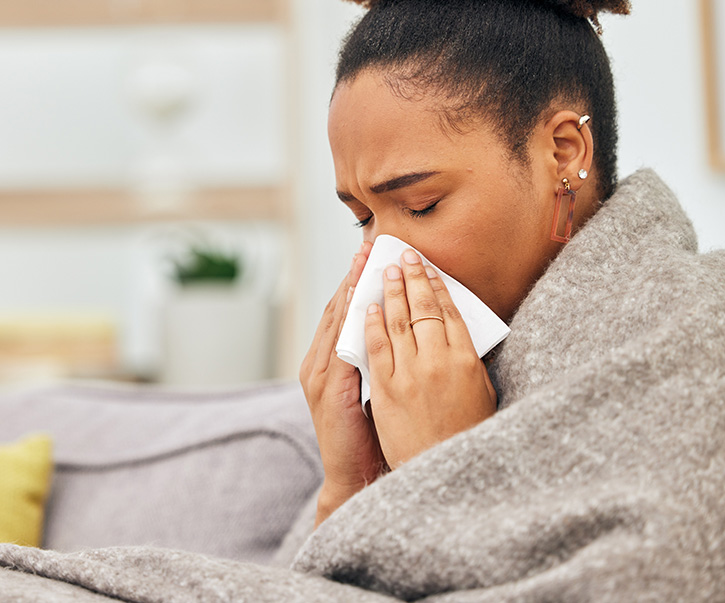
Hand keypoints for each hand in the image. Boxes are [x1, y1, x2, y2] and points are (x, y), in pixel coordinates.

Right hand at [299, 240, 385, 525]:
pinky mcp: (329, 390)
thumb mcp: (377, 389)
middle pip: (337, 308)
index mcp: (328, 362)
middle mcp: (318, 363)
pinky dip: (352, 320)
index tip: (372, 254)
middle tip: (369, 245)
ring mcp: (320, 375)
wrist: (359, 478)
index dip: (357, 281)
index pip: (344, 312)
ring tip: (366, 261)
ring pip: (337, 321)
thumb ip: (382, 359)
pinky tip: (366, 301)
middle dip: (353, 275)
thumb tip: (405, 330)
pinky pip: (342, 345)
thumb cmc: (375, 437)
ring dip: (352, 288)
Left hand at [365, 248, 496, 468]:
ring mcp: (410, 375)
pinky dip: (370, 324)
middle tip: (402, 255)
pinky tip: (366, 307)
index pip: (449, 311)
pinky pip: (375, 348)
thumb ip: (467, 362)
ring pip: (397, 322)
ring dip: (388, 292)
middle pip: (422, 308)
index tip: (428, 266)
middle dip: (410, 278)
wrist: (440, 473)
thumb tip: (458, 334)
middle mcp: (439, 362)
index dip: (437, 285)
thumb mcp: (479, 395)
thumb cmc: (464, 436)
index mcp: (466, 361)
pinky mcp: (386, 390)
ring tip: (382, 270)